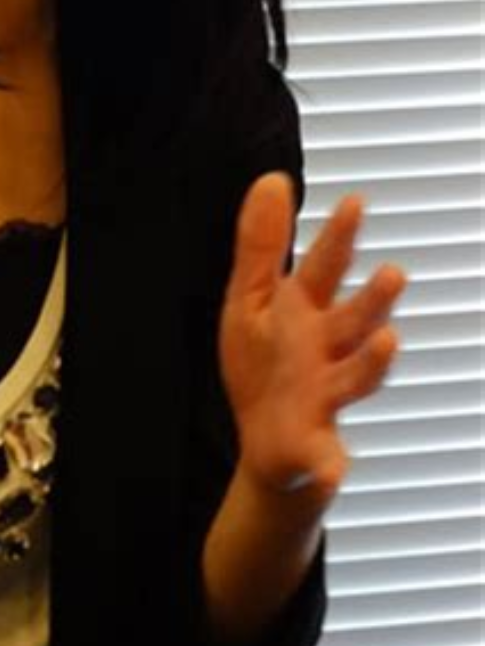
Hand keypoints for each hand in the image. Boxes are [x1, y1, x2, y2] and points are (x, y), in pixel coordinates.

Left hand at [219, 172, 405, 502]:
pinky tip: (332, 467)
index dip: (338, 238)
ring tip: (389, 341)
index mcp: (304, 314)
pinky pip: (323, 457)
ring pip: (354, 378)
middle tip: (393, 273)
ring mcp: (324, 399)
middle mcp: (325, 352)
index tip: (354, 202)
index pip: (323, 270)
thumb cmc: (265, 365)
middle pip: (352, 322)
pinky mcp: (313, 447)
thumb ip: (262, 244)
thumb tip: (273, 178)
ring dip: (373, 363)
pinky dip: (329, 463)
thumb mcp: (252, 300)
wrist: (267, 446)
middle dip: (372, 299)